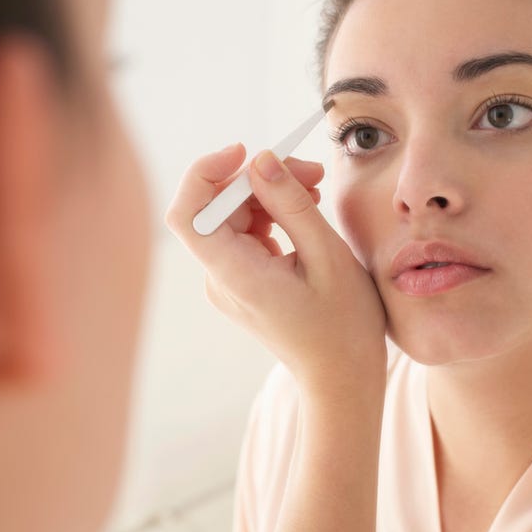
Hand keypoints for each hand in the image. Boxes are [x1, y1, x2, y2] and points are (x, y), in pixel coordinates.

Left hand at [165, 143, 387, 393]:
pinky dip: (272, 215)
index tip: (246, 152)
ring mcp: (229, 281)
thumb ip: (290, 205)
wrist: (342, 379)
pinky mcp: (243, 281)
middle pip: (216, 208)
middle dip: (258, 178)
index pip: (188, 214)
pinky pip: (246, 234)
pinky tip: (305, 210)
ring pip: (233, 217)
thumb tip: (261, 160)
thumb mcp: (327, 257)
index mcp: (234, 276)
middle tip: (311, 169)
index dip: (205, 173)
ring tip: (316, 187)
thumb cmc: (343, 326)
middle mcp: (221, 278)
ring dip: (270, 194)